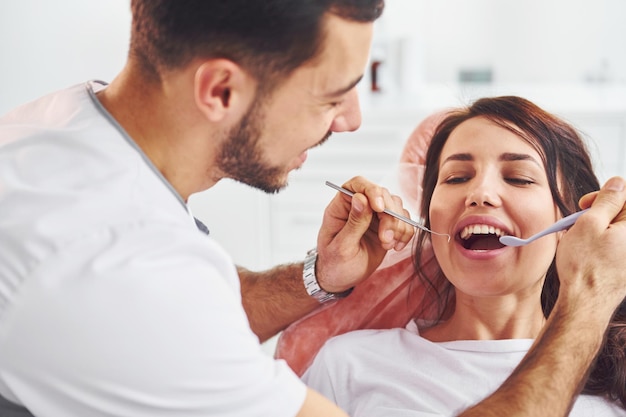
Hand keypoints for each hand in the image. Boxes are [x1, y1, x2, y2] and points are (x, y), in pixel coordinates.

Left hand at [314, 176, 414, 292]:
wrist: (342, 280)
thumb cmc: (335, 264)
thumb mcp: (341, 247)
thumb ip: (353, 223)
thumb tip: (361, 198)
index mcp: (341, 207)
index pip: (358, 184)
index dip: (372, 191)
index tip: (379, 208)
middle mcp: (359, 206)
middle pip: (382, 195)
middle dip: (389, 216)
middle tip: (385, 239)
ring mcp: (374, 216)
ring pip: (396, 206)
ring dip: (398, 226)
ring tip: (388, 245)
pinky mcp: (387, 226)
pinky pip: (404, 221)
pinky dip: (405, 233)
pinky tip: (395, 247)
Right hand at [555, 176, 625, 318]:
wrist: (586, 302)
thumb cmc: (585, 265)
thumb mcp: (590, 223)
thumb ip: (607, 200)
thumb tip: (618, 183)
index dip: (605, 196)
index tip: (586, 204)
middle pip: (623, 214)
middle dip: (601, 212)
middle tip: (581, 220)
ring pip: (618, 230)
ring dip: (599, 229)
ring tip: (580, 239)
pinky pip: (616, 247)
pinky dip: (602, 244)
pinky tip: (587, 252)